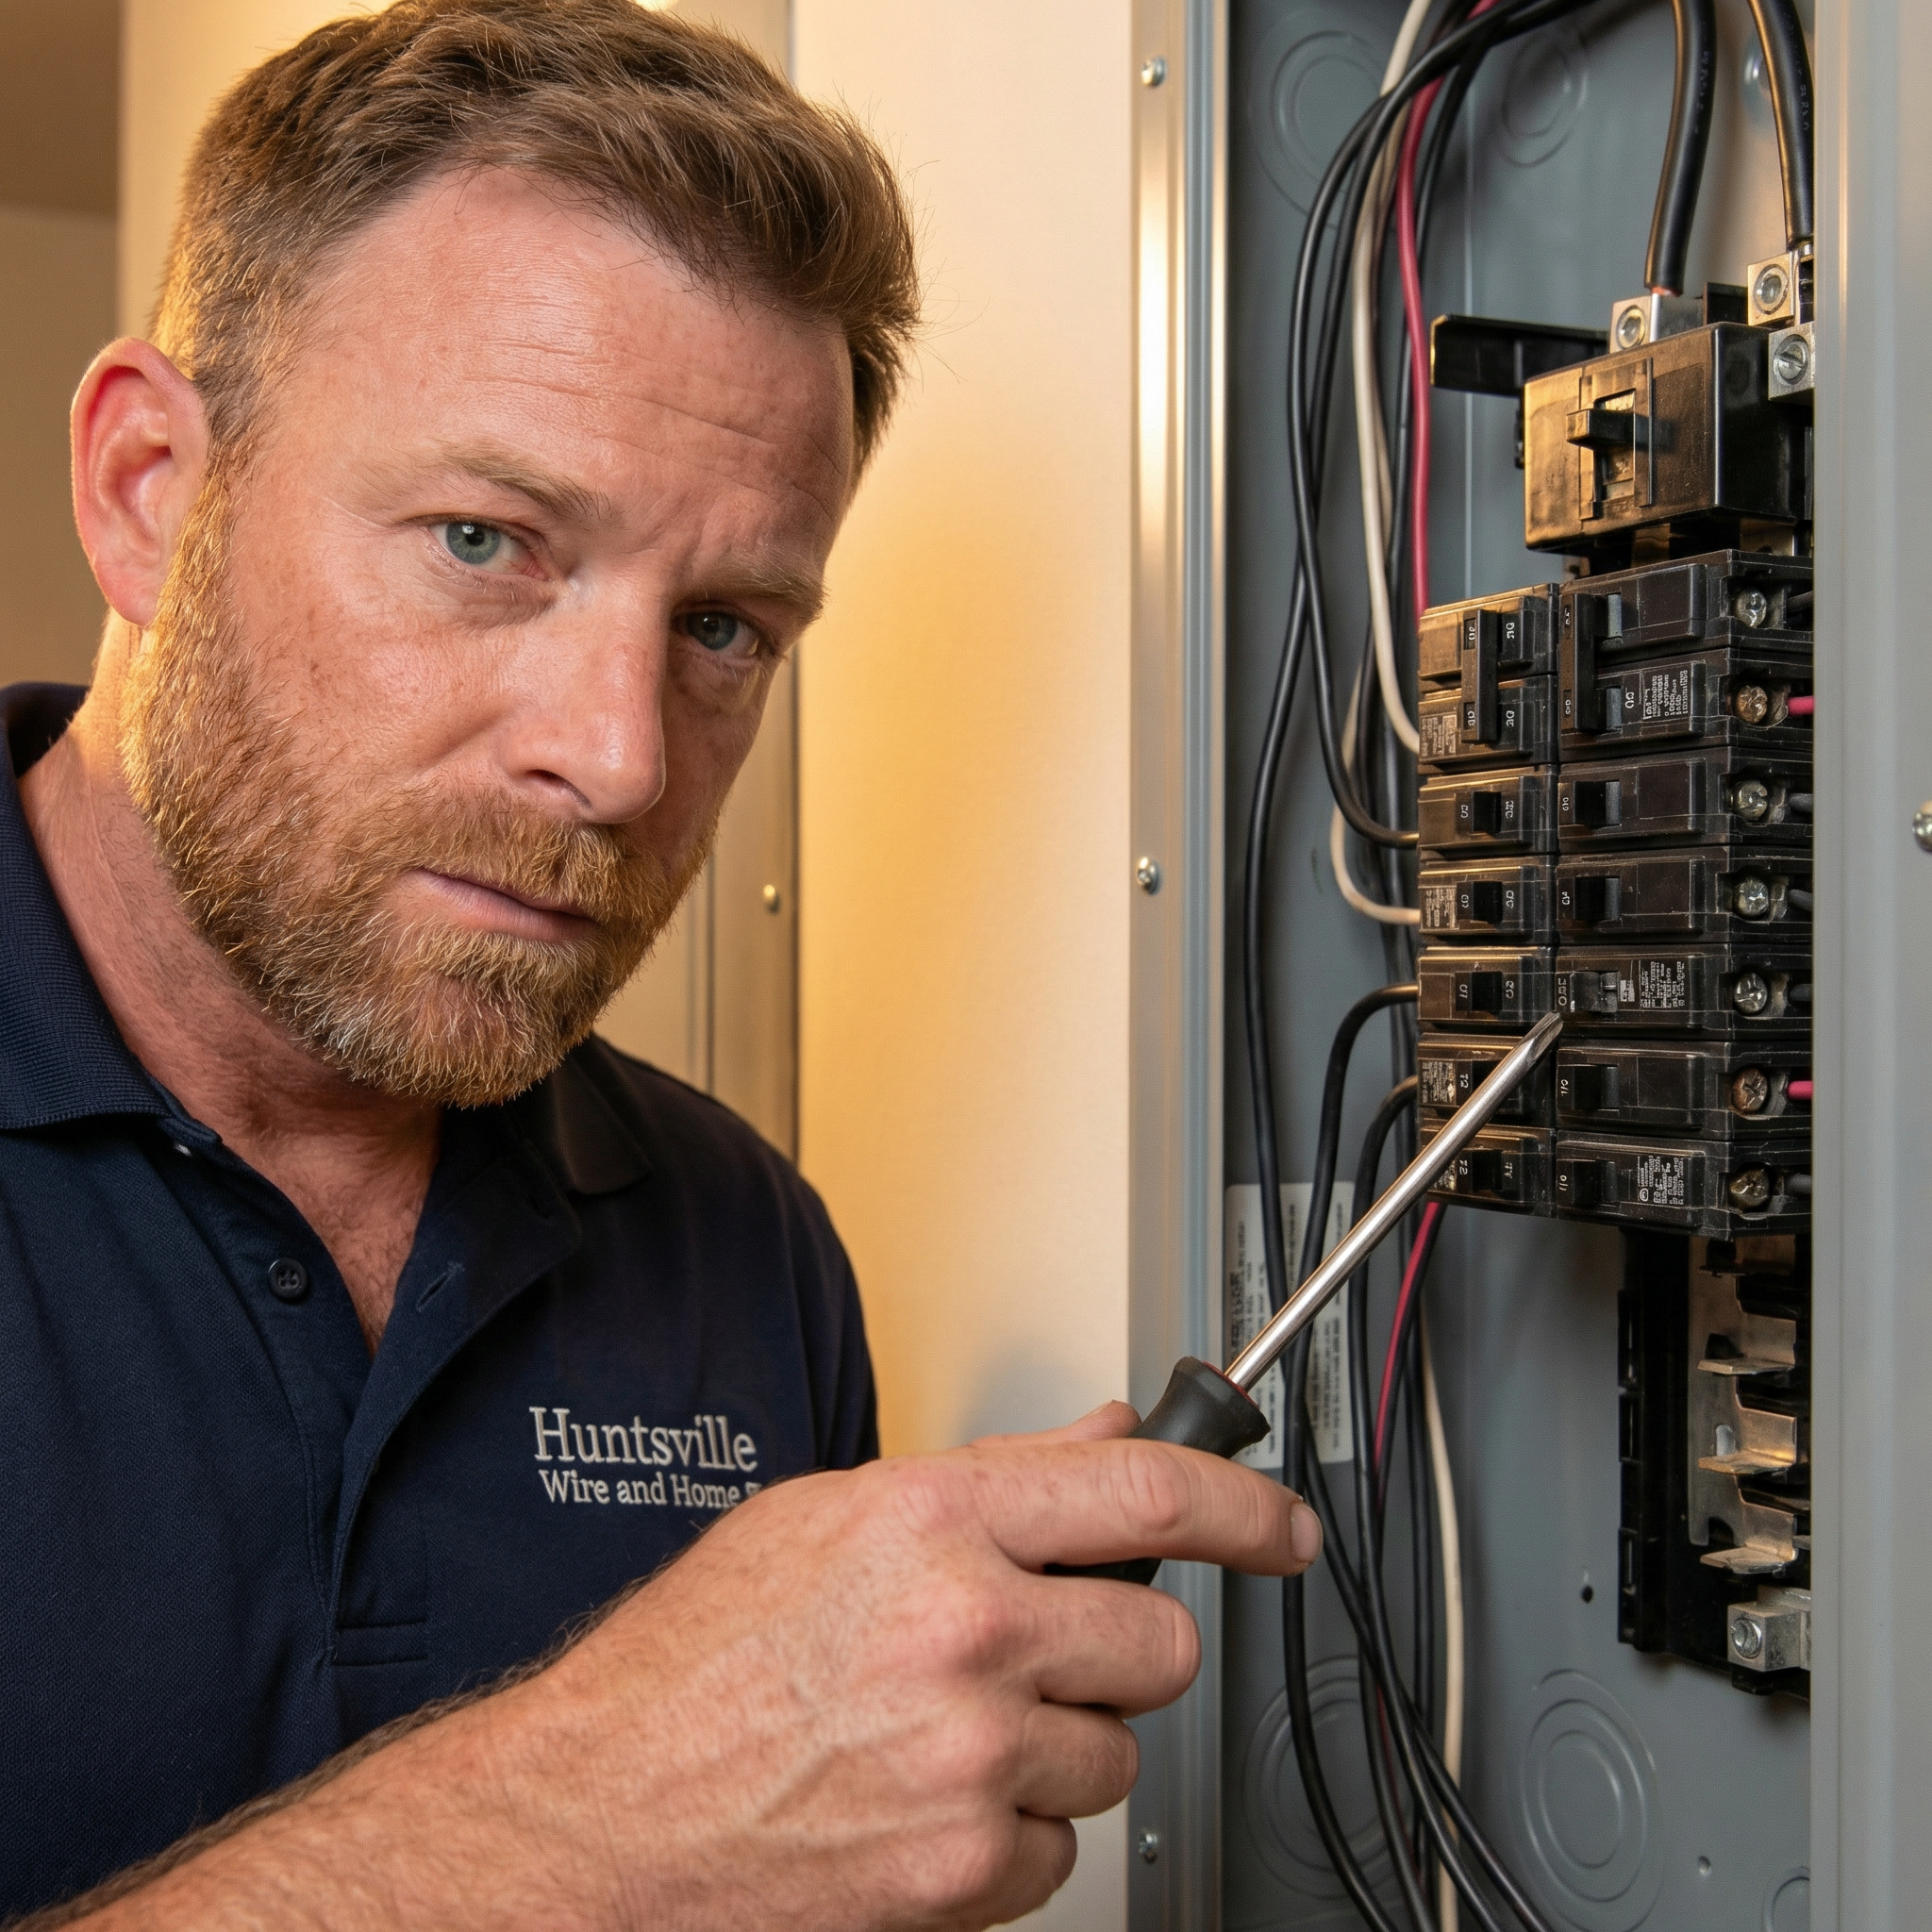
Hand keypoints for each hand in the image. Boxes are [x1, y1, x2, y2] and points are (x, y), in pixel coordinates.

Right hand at [75, 1413, 1321, 1931]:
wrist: (602, 1814)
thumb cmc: (695, 1662)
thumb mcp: (828, 1520)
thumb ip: (986, 1479)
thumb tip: (1101, 1438)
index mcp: (934, 1522)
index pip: (1148, 1495)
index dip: (1245, 1508)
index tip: (1283, 1527)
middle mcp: (966, 1631)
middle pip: (1160, 1643)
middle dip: (1120, 1649)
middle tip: (1042, 1649)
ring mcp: (972, 1757)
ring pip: (1116, 1753)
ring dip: (1058, 1744)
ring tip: (946, 1729)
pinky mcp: (966, 1870)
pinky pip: (1063, 1847)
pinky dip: (1013, 1829)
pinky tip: (925, 1798)